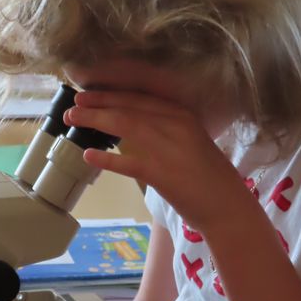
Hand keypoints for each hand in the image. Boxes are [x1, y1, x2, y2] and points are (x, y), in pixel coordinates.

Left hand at [66, 90, 251, 232]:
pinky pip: (128, 162)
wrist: (228, 206)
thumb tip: (132, 126)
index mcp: (182, 114)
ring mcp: (169, 148)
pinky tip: (88, 156)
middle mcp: (175, 124)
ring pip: (125, 126)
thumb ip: (166, 130)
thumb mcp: (190, 142)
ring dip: (95, 121)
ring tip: (72, 121)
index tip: (88, 93)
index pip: (139, 98)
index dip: (110, 94)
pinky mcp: (162, 174)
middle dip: (97, 104)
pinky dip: (106, 159)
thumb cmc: (209, 178)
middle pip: (128, 108)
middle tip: (73, 105)